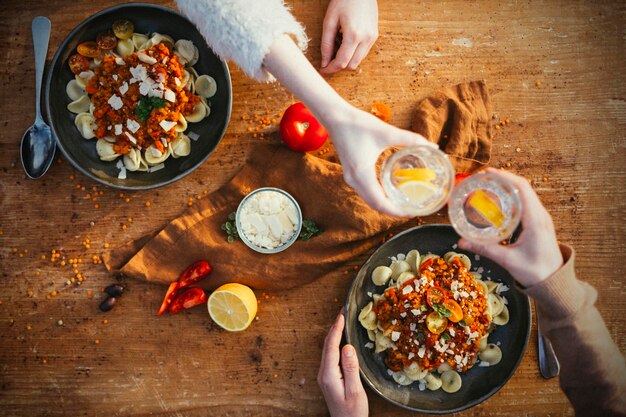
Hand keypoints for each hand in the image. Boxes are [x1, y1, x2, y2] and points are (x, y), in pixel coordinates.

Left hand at [318, 312, 367, 416]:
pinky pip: (330, 355)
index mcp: (329, 375)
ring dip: (334, 334)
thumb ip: (351, 369)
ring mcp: (325, 375)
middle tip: (342, 312)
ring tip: (342, 321)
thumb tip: (348, 347)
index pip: (331, 346)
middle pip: (327, 345)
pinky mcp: (329, 377)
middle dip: (334, 327)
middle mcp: (324, 373)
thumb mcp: (355, 391)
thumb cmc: (353, 413)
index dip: (336, 329)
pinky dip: (335, 343)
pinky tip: (342, 339)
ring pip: (328, 349)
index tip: (341, 315)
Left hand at [320, 0, 377, 73]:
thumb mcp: (330, 21)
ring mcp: (372, 38)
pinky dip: (353, 54)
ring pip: (358, 61)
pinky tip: (345, 43)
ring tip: (336, 48)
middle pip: (351, 65)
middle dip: (338, 66)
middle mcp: (366, 39)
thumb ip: (326, 44)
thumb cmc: (343, 1)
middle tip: (327, 60)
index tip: (322, 69)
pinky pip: (363, 53)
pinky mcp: (374, 36)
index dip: (330, 69)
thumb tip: (324, 62)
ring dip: (346, 60)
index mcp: (354, 35)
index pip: (342, 62)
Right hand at [326, 105, 437, 215]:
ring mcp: (351, 179)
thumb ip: (411, 139)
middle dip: (394, 210)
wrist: (336, 117)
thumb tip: (433, 146)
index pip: (380, 203)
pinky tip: (391, 191)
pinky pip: (366, 192)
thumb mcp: (387, 132)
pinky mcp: (351, 174)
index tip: (413, 211)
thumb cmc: (358, 124)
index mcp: (362, 174)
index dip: (397, 211)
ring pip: (370, 200)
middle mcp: (354, 181)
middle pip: (375, 205)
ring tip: (404, 202)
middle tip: (413, 208)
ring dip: (386, 204)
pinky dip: (379, 196)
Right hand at [458, 168, 563, 286]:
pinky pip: (525, 201)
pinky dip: (511, 195)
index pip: (522, 189)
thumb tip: (461, 241)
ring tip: (487, 185)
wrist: (555, 282)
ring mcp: (541, 217)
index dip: (504, 177)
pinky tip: (498, 200)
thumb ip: (485, 249)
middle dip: (502, 178)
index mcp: (535, 220)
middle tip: (481, 178)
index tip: (487, 173)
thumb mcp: (508, 260)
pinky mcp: (539, 221)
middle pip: (523, 187)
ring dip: (507, 185)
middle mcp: (540, 214)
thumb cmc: (535, 271)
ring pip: (525, 193)